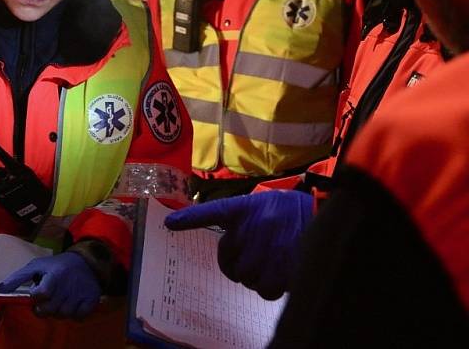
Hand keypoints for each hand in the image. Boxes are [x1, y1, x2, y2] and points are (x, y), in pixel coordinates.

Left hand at [0, 252, 101, 318]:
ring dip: (59, 310)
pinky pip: (78, 317)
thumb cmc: (56, 265)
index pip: (42, 294)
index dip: (37, 297)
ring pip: (63, 315)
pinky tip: (72, 302)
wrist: (87, 262)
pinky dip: (74, 313)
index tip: (38, 292)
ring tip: (60, 299)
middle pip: (51, 309)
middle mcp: (67, 286)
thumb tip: (0, 289)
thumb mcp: (37, 265)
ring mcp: (80, 294)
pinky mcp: (91, 301)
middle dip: (45, 307)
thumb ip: (18, 277)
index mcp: (54, 275)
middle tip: (48, 299)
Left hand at [164, 190, 313, 299]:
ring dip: (257, 277)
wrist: (328, 219)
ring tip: (274, 262)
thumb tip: (224, 242)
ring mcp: (265, 248)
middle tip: (258, 257)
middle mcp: (251, 227)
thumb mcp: (263, 206)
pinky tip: (284, 272)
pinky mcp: (281, 268)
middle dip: (241, 265)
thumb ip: (240, 221)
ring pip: (246, 278)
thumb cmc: (292, 214)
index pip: (211, 212)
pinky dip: (272, 287)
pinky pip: (264, 290)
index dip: (189, 219)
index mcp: (245, 209)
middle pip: (229, 262)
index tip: (169, 225)